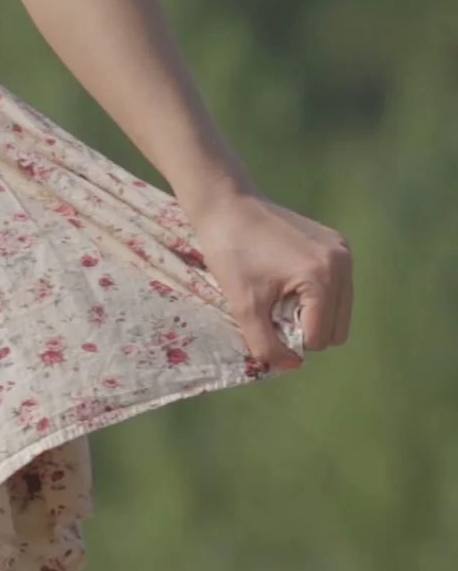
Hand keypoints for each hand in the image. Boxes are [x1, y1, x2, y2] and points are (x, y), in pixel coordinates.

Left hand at [185, 187, 352, 370]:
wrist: (227, 204)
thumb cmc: (230, 252)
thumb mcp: (243, 304)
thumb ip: (265, 343)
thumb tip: (291, 366)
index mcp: (322, 277)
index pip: (317, 337)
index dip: (287, 338)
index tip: (262, 316)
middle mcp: (342, 263)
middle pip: (336, 329)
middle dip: (303, 329)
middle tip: (271, 308)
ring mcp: (343, 251)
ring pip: (340, 311)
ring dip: (310, 314)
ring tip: (278, 294)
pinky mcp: (337, 244)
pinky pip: (336, 288)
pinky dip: (315, 295)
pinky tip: (285, 278)